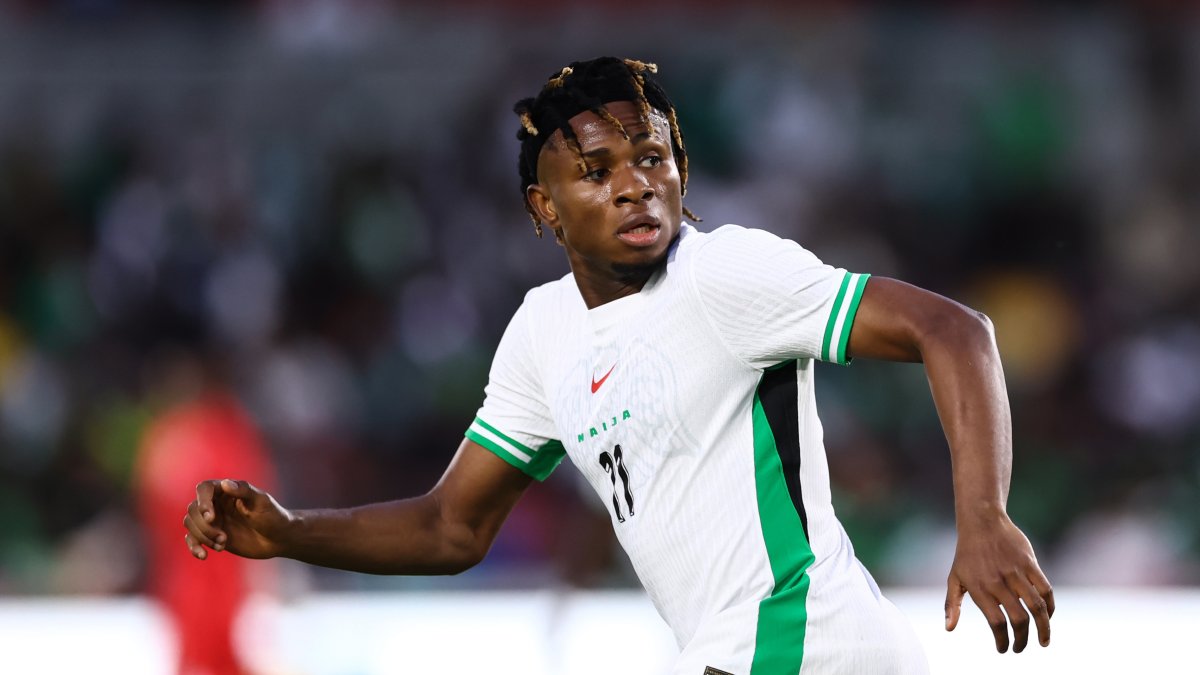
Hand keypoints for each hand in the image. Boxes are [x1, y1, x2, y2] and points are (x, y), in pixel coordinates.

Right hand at [183, 479, 290, 560]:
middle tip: (223, 537)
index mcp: (227, 490)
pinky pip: (192, 539)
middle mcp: (217, 503)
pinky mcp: (212, 536)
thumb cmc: (274, 516)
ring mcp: (213, 520)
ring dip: (203, 537)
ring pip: (191, 524)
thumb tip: (225, 483)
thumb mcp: (262, 501)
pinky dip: (194, 547)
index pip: (204, 488)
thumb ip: (244, 490)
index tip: (211, 517)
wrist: (279, 539)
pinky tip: (204, 556)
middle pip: (193, 509)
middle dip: (204, 526)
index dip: (203, 501)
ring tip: (222, 545)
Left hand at [945, 512, 1053, 652]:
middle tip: (1021, 648)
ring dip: (1044, 628)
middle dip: (1022, 639)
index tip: (1004, 649)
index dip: (1002, 640)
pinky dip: (1050, 606)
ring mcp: (1016, 572)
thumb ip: (952, 604)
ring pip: (1036, 606)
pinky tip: (1047, 616)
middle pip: (1019, 619)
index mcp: (979, 588)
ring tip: (1043, 641)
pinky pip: (1045, 589)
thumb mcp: (954, 578)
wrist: (982, 521)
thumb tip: (949, 629)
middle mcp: (998, 582)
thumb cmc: (967, 554)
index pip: (996, 622)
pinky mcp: (1030, 563)